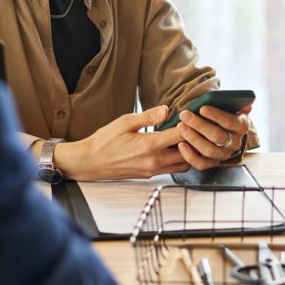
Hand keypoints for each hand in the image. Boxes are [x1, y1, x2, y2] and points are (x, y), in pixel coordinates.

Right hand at [55, 106, 189, 180]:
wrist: (90, 162)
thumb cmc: (105, 141)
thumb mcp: (125, 122)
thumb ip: (148, 116)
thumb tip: (167, 109)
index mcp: (150, 145)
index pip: (182, 135)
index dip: (191, 125)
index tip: (193, 116)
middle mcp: (155, 161)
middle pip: (189, 153)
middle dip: (195, 140)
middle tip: (195, 128)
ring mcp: (153, 171)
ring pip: (183, 165)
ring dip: (189, 152)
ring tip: (187, 138)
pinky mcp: (150, 175)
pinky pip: (173, 169)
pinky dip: (180, 160)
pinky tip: (175, 147)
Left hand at [175, 103, 252, 170]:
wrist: (216, 126)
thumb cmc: (219, 112)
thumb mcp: (228, 105)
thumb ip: (234, 102)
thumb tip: (247, 104)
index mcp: (241, 126)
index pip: (230, 122)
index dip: (216, 115)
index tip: (202, 108)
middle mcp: (235, 142)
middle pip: (217, 136)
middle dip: (199, 124)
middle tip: (184, 115)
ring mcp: (224, 155)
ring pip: (208, 150)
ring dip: (192, 138)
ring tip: (180, 126)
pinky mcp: (212, 163)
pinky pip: (201, 164)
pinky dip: (190, 156)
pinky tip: (181, 145)